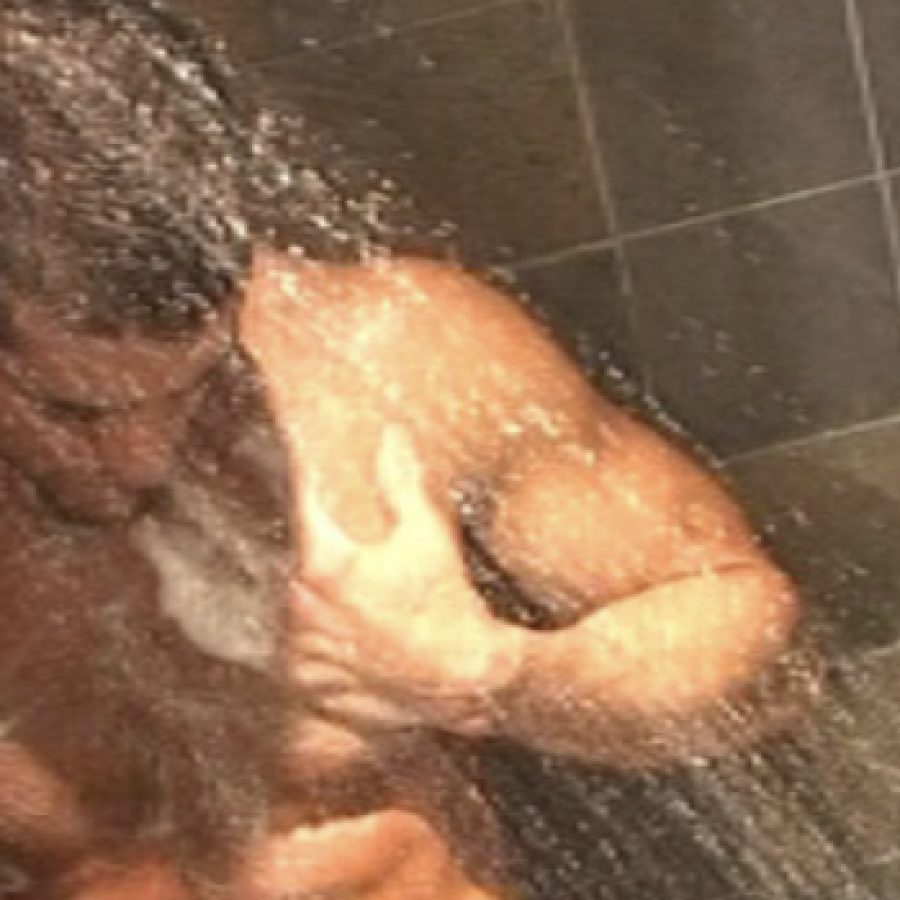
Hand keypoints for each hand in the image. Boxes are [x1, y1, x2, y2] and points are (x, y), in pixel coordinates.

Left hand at [291, 425, 521, 736]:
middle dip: (323, 545)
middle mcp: (303, 607)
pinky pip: (301, 649)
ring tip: (364, 594)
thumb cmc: (447, 604)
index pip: (305, 506)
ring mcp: (304, 649)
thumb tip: (390, 437)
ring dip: (318, 593)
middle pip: (300, 557)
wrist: (464, 677)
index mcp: (324, 565)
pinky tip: (354, 633)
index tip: (311, 460)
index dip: (312, 480)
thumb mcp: (428, 534)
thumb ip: (401, 482)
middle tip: (358, 546)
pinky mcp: (311, 682)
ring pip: (297, 603)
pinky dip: (318, 637)